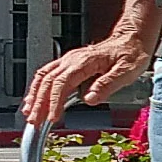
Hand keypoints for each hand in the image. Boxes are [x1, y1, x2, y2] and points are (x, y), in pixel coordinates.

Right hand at [22, 31, 154, 126]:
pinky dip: (37, 88)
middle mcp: (72, 60)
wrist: (131, 39)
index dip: (54, 101)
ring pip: (43, 77)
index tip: (52, 117)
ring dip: (34, 97)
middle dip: (39, 103)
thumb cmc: (131, 53)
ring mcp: (68, 61)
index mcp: (84, 61)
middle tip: (34, 122)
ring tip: (29, 115)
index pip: (61, 83)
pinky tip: (34, 100)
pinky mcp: (68, 64)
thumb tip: (90, 99)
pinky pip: (46, 75)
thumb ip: (107, 85)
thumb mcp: (126, 71)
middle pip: (47, 82)